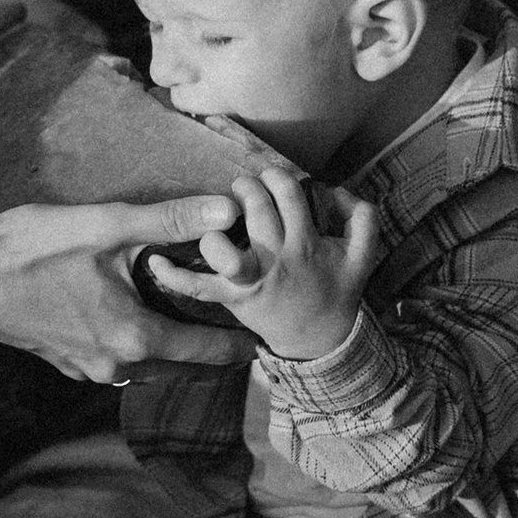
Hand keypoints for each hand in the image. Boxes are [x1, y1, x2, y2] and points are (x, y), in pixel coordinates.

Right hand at [0, 195, 255, 381]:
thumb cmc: (28, 248)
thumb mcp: (104, 226)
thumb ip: (169, 221)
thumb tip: (228, 212)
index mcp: (134, 337)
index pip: (209, 351)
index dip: (241, 341)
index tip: (265, 329)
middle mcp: (117, 366)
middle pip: (184, 364)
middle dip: (213, 345)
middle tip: (238, 318)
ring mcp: (88, 369)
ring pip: (152, 364)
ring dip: (175, 344)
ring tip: (195, 312)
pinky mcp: (66, 363)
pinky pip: (120, 360)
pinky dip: (141, 342)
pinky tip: (138, 311)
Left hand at [141, 164, 382, 358]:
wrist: (320, 340)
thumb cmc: (337, 290)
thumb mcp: (362, 256)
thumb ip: (363, 219)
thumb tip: (338, 191)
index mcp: (306, 243)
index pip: (289, 195)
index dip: (276, 176)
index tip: (270, 176)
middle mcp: (277, 259)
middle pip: (257, 212)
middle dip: (245, 188)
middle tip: (241, 188)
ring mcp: (252, 281)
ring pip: (226, 251)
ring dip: (212, 227)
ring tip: (215, 215)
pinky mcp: (233, 300)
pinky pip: (199, 289)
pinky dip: (174, 276)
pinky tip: (154, 259)